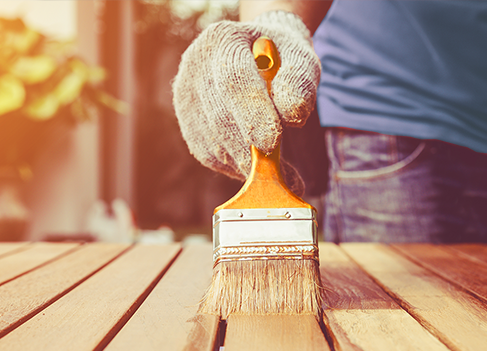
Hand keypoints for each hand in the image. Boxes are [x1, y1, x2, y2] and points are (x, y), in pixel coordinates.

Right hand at [172, 11, 320, 194]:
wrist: (258, 58)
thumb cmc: (282, 59)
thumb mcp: (301, 60)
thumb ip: (300, 82)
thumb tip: (292, 115)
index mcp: (224, 39)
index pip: (234, 80)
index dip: (252, 113)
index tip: (271, 143)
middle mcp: (196, 66)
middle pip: (219, 117)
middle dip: (249, 150)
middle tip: (276, 175)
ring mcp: (186, 96)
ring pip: (212, 141)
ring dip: (243, 163)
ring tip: (274, 175)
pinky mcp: (187, 124)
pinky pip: (208, 154)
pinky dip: (233, 167)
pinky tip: (255, 168)